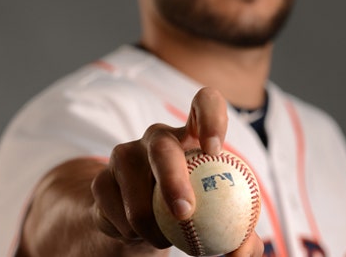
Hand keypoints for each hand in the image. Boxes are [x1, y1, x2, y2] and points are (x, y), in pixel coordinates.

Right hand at [91, 87, 263, 255]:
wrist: (141, 224)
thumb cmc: (194, 214)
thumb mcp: (220, 221)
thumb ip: (240, 235)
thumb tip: (245, 251)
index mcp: (193, 134)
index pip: (204, 102)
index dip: (210, 117)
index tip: (215, 148)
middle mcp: (158, 137)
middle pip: (162, 147)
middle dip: (172, 180)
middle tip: (185, 212)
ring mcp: (125, 154)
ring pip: (136, 193)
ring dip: (151, 226)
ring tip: (164, 239)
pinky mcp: (100, 179)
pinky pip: (116, 214)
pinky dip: (131, 234)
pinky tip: (137, 233)